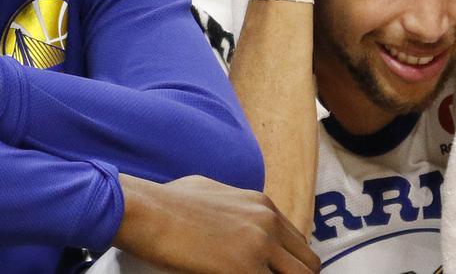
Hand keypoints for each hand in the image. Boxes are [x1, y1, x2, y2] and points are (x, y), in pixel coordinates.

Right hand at [114, 174, 319, 273]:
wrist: (147, 211)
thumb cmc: (166, 202)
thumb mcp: (210, 190)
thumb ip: (234, 206)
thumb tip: (233, 219)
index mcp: (262, 204)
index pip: (299, 243)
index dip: (290, 265)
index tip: (276, 272)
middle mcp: (268, 222)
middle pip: (308, 265)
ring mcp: (260, 246)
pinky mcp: (245, 269)